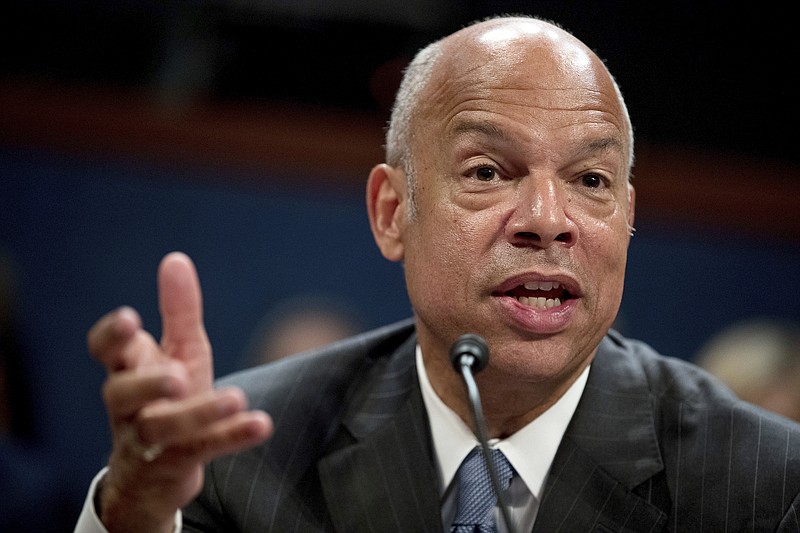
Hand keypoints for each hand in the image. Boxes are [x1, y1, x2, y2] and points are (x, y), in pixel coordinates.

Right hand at [87, 252, 272, 532]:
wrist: (154, 471)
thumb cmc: (167, 396)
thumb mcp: (178, 350)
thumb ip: (178, 309)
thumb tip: (176, 258)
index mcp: (127, 369)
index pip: (104, 350)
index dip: (111, 336)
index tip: (130, 320)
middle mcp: (129, 405)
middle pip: (123, 394)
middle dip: (148, 383)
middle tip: (178, 375)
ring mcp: (148, 439)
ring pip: (162, 427)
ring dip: (199, 412)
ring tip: (236, 397)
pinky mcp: (175, 463)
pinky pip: (202, 449)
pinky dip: (232, 436)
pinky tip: (262, 423)